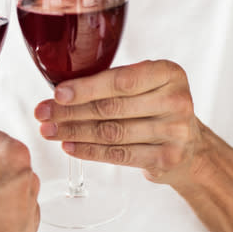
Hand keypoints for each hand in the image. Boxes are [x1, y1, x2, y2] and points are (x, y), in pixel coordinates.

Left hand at [35, 60, 207, 185]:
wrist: (190, 146)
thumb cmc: (155, 106)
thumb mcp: (144, 84)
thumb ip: (111, 81)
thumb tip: (60, 89)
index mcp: (169, 73)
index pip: (121, 80)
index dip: (86, 88)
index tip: (58, 93)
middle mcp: (176, 100)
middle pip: (112, 107)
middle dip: (70, 111)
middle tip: (42, 113)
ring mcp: (174, 132)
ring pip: (111, 132)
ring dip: (73, 132)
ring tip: (49, 131)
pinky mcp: (166, 158)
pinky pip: (118, 154)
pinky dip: (89, 151)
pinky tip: (69, 146)